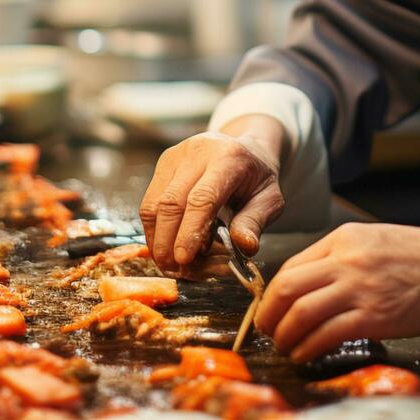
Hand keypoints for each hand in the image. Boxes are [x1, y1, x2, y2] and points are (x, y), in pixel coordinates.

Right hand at [139, 116, 285, 273]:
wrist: (246, 150)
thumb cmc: (257, 179)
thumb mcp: (270, 199)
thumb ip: (255, 222)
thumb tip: (244, 246)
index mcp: (228, 158)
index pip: (203, 198)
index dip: (190, 230)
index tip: (184, 259)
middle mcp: (197, 152)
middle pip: (171, 202)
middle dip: (168, 241)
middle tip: (174, 269)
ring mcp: (176, 156)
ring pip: (153, 203)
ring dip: (157, 238)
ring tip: (170, 261)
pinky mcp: (163, 164)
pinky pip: (149, 202)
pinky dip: (154, 229)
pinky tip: (166, 244)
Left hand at [254, 222, 419, 361]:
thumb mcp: (374, 241)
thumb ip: (341, 257)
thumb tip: (309, 284)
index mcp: (343, 239)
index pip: (291, 267)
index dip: (273, 295)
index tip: (271, 311)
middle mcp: (346, 259)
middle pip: (286, 288)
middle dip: (268, 316)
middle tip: (267, 331)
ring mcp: (360, 287)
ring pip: (300, 313)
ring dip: (285, 336)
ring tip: (286, 347)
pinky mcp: (374, 315)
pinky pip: (326, 335)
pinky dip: (308, 348)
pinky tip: (306, 354)